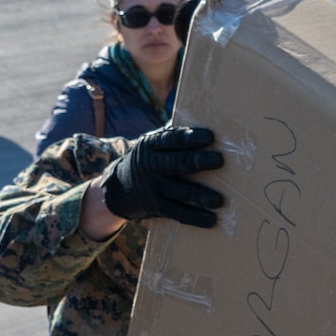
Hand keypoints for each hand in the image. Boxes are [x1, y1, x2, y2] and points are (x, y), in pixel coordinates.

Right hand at [100, 125, 225, 227]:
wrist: (117, 189)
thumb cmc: (147, 160)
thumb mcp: (152, 144)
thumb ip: (172, 135)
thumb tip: (201, 116)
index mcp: (150, 145)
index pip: (172, 139)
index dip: (190, 138)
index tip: (210, 136)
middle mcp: (151, 166)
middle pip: (177, 163)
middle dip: (199, 161)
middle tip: (219, 161)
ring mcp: (154, 187)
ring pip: (180, 191)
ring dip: (200, 196)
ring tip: (218, 200)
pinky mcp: (157, 207)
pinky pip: (178, 213)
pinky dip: (195, 217)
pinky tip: (211, 219)